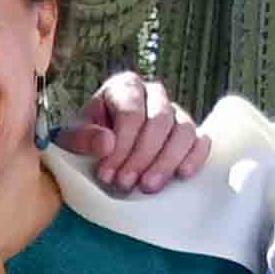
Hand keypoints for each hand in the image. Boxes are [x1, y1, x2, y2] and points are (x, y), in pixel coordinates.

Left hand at [71, 71, 211, 196]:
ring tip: (148, 186)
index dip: (120, 145)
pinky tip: (182, 175)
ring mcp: (175, 113)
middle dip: (142, 156)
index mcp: (125, 87)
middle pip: (159, 121)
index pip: (131, 113)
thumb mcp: (73, 138)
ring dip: (167, 161)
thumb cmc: (87, 140)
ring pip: (183, 131)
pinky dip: (195, 157)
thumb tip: (106, 143)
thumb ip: (83, 138)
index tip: (106, 174)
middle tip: (125, 184)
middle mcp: (154, 95)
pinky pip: (201, 141)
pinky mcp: (190, 134)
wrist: (102, 153)